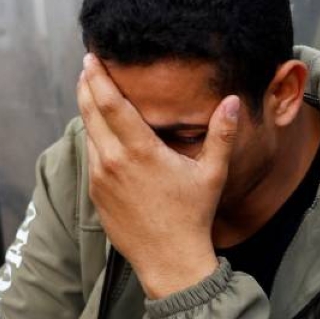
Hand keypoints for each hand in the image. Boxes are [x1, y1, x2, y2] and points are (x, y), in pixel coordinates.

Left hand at [77, 54, 236, 298]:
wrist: (170, 260)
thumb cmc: (193, 216)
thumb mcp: (212, 174)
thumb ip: (221, 134)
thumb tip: (232, 101)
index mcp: (140, 151)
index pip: (110, 103)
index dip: (99, 78)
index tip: (92, 58)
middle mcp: (113, 161)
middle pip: (90, 112)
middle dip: (87, 86)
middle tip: (88, 66)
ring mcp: (100, 178)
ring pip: (88, 133)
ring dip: (88, 110)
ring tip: (91, 93)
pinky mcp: (96, 194)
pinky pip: (90, 156)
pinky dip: (93, 137)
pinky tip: (100, 132)